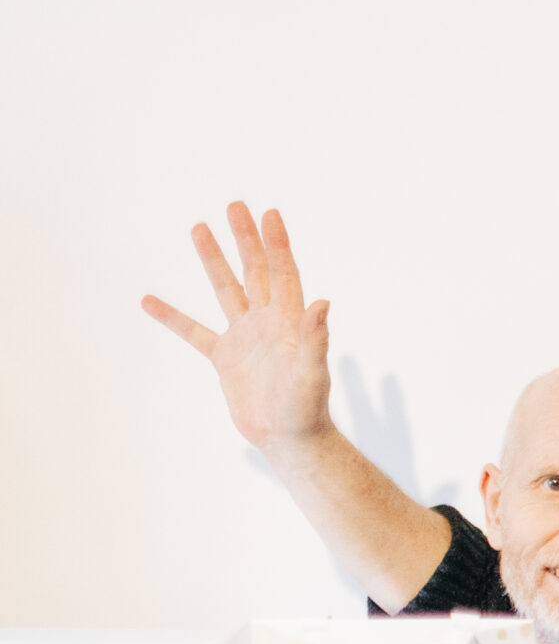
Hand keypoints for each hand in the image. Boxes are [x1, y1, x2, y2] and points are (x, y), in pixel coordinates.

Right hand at [142, 202, 334, 454]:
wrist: (289, 438)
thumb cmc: (306, 408)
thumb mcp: (312, 372)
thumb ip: (316, 337)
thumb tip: (323, 302)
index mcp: (289, 322)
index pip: (283, 273)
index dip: (277, 244)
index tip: (269, 213)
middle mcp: (267, 322)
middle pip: (254, 270)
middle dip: (245, 239)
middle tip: (235, 205)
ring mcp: (245, 338)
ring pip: (225, 290)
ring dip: (213, 260)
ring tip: (198, 228)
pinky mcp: (225, 358)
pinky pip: (194, 332)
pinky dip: (173, 317)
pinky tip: (150, 301)